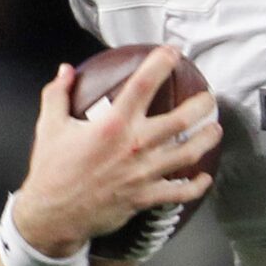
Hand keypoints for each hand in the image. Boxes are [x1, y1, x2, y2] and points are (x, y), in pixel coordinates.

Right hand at [11, 51, 219, 254]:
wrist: (53, 214)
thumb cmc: (52, 169)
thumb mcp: (50, 126)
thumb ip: (58, 94)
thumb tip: (66, 70)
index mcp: (112, 125)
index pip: (142, 85)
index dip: (160, 64)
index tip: (173, 52)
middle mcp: (134, 146)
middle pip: (180, 121)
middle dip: (201, 106)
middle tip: (209, 98)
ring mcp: (143, 173)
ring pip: (188, 154)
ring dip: (207, 140)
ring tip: (216, 129)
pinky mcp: (147, 197)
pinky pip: (181, 191)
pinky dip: (197, 185)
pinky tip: (204, 176)